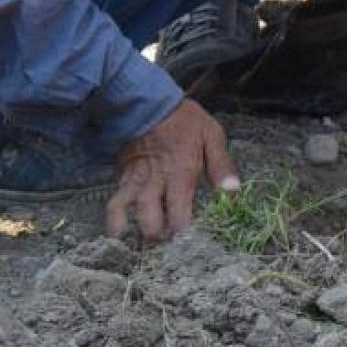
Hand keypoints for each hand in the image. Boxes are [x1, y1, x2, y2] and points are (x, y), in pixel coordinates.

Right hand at [106, 99, 239, 243]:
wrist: (150, 102)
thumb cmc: (186, 120)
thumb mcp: (211, 136)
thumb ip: (221, 165)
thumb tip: (233, 191)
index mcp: (181, 175)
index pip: (180, 217)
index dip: (184, 235)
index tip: (191, 243)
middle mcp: (155, 182)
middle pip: (150, 222)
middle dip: (157, 238)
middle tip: (167, 245)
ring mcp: (135, 180)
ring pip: (125, 214)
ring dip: (130, 233)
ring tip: (139, 244)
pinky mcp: (121, 176)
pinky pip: (114, 202)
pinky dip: (115, 218)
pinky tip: (120, 230)